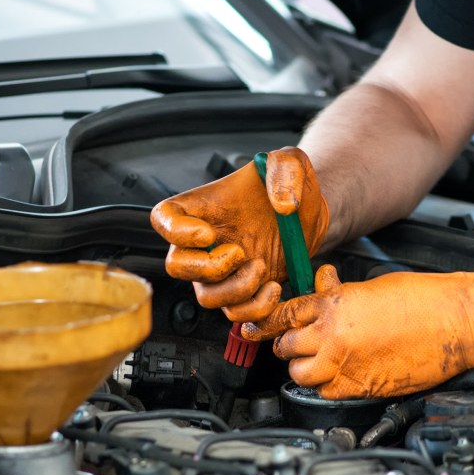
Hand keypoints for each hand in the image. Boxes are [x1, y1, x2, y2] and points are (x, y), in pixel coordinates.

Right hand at [150, 147, 329, 320]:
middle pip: (177, 266)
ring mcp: (221, 270)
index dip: (176, 232)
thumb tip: (283, 204)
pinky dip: (255, 309)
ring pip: (207, 296)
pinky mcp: (243, 291)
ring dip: (236, 290)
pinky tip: (274, 288)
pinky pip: (235, 313)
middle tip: (240, 254)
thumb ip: (285, 170)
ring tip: (263, 268)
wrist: (309, 213)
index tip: (208, 233)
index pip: (163, 219)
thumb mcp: (291, 161)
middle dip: (207, 268)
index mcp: (202, 207)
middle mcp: (203, 242)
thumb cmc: (289, 185)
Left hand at [242, 265, 473, 398]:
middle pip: (285, 346)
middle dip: (289, 344)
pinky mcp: (362, 387)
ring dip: (305, 368)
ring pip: (299, 374)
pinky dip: (326, 387)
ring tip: (318, 362)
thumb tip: (323, 289)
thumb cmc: (424, 299)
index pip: (284, 314)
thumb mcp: (373, 286)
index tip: (261, 326)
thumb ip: (341, 293)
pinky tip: (339, 376)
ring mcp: (346, 364)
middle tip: (299, 343)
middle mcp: (333, 335)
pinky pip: (326, 393)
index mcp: (335, 304)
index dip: (270, 321)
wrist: (456, 322)